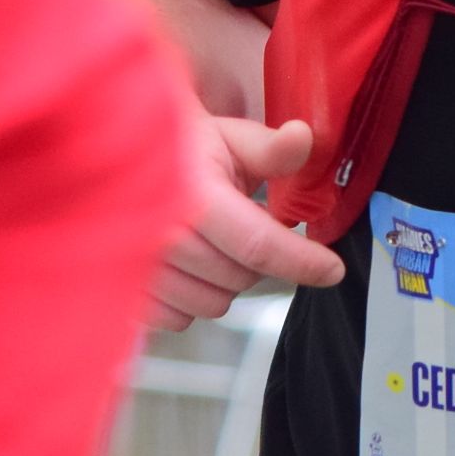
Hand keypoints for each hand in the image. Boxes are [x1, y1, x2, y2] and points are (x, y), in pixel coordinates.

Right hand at [146, 115, 345, 331]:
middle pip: (240, 278)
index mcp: (192, 197)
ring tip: (214, 242)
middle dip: (257, 259)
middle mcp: (162, 238)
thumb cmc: (183, 149)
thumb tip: (303, 137)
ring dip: (225, 281)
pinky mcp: (127, 294)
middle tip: (246, 224)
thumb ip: (270, 148)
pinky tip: (189, 264)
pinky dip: (193, 298)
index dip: (302, 262)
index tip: (334, 270)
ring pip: (213, 304)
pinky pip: (180, 318)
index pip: (258, 244)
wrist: (120, 162)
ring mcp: (139, 271)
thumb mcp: (230, 138)